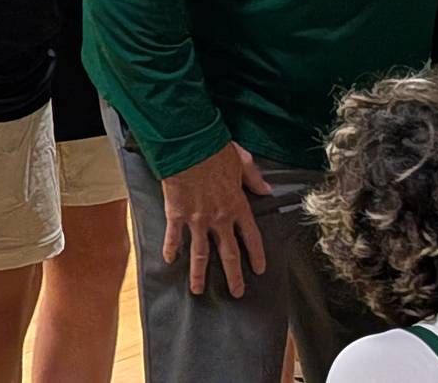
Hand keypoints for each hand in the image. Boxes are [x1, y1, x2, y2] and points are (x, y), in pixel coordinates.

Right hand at [161, 141, 271, 296]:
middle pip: (228, 253)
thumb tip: (267, 191)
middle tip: (236, 293)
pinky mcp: (177, 215)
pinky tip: (169, 261)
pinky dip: (170, 250)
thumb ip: (254, 179)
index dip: (256, 255)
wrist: (189, 145)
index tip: (259, 270)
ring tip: (198, 290)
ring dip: (199, 273)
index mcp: (237, 205)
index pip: (251, 236)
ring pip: (200, 253)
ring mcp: (197, 219)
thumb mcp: (243, 161)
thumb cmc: (217, 150)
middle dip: (233, 275)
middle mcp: (219, 217)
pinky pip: (174, 237)